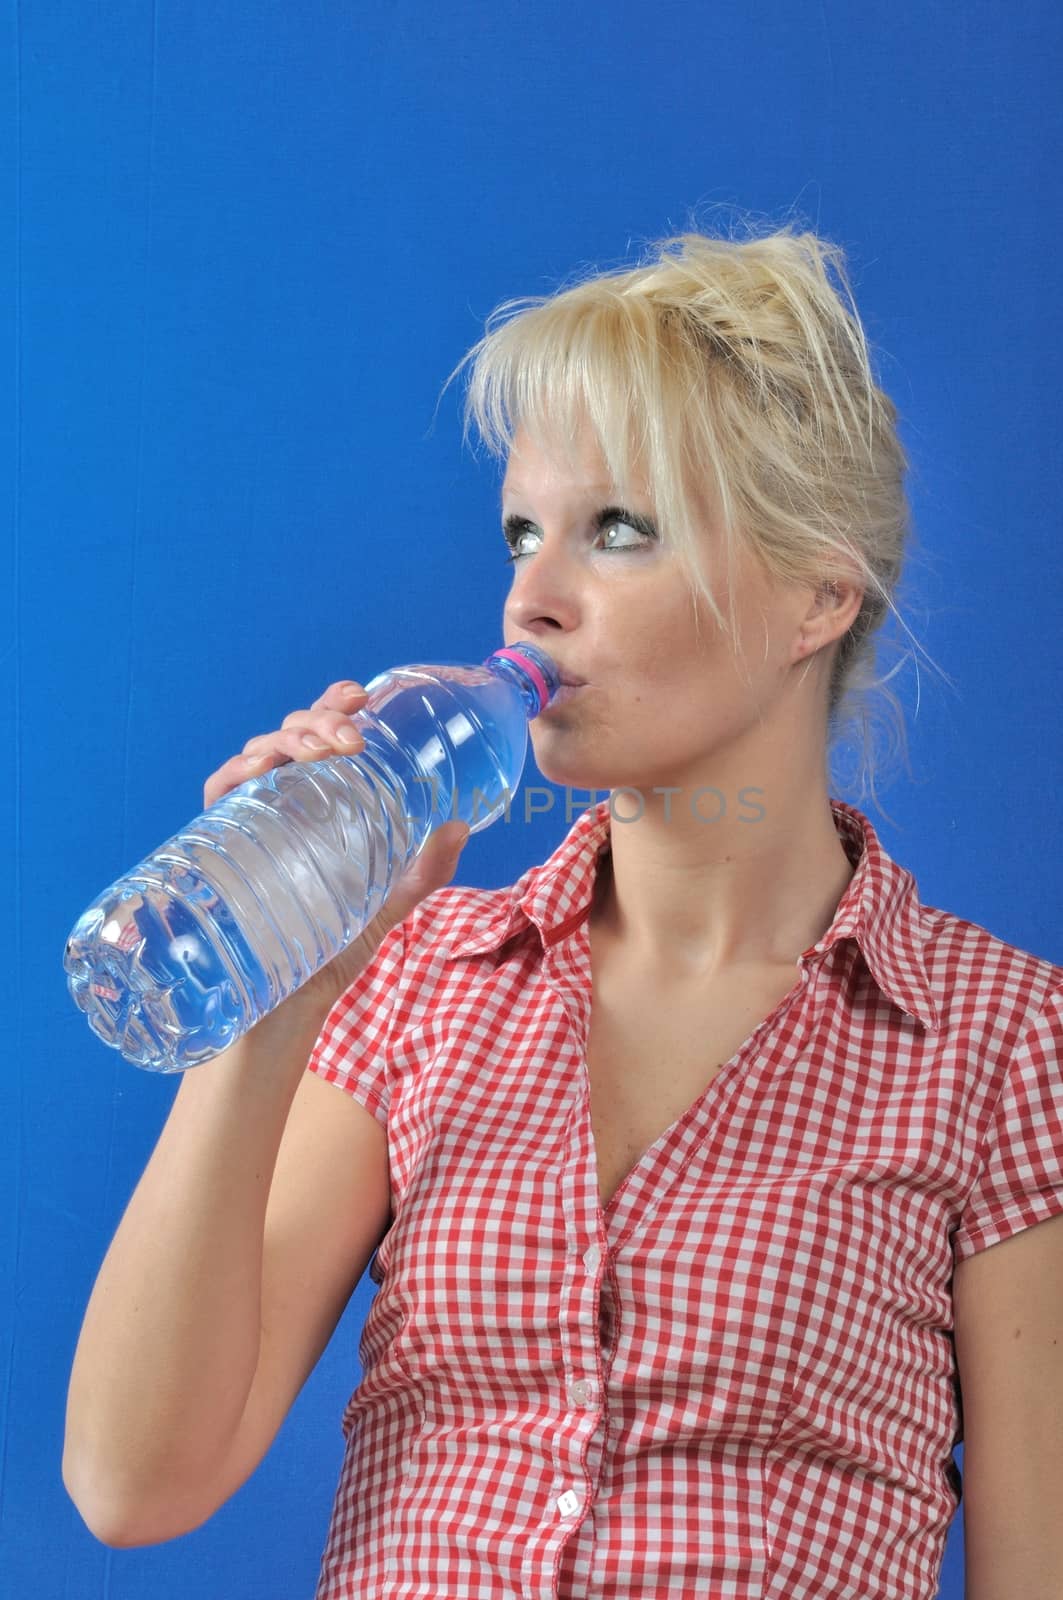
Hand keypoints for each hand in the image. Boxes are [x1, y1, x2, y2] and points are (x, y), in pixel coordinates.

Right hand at [201, 679, 470, 1016]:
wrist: (284, 1012)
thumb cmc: (328, 951)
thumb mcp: (388, 902)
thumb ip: (424, 868)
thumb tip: (461, 825)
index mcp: (318, 803)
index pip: (322, 738)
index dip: (336, 705)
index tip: (364, 695)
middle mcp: (279, 803)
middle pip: (293, 737)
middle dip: (322, 719)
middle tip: (354, 736)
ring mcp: (247, 821)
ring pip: (259, 754)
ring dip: (291, 737)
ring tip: (326, 747)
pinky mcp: (217, 846)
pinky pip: (220, 792)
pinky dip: (240, 770)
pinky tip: (266, 767)